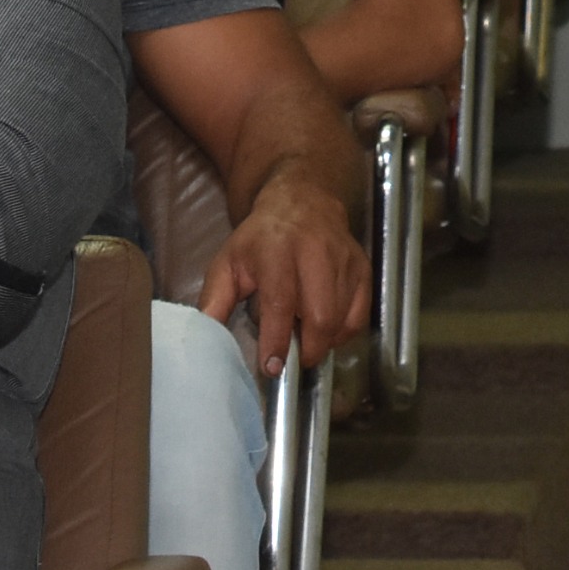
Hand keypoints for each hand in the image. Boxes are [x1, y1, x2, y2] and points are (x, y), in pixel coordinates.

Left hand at [200, 169, 366, 378]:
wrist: (302, 202)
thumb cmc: (259, 240)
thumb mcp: (227, 263)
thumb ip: (215, 301)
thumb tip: (206, 342)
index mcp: (276, 250)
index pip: (281, 302)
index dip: (277, 339)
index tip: (271, 367)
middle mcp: (315, 252)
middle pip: (320, 315)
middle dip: (308, 349)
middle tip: (293, 359)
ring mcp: (344, 259)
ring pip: (341, 319)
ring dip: (323, 341)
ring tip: (304, 337)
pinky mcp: (362, 268)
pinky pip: (359, 316)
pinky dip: (342, 333)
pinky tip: (325, 329)